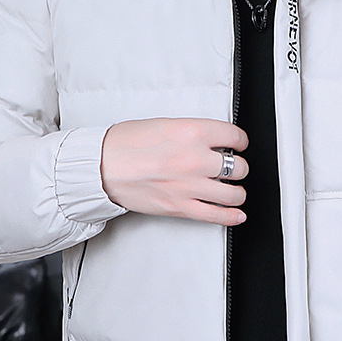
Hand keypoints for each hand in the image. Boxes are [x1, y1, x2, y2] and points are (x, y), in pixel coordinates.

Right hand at [100, 117, 248, 225]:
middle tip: (233, 167)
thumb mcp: (166, 124)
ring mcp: (190, 186)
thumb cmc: (125, 144)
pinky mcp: (181, 207)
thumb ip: (193, 133)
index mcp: (192, 132)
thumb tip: (214, 140)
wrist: (101, 167)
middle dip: (238, 167)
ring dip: (237, 192)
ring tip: (233, 190)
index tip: (238, 144)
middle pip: (238, 167)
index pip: (235, 137)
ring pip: (233, 193)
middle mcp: (195, 159)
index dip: (240, 141)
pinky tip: (237, 214)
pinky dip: (231, 216)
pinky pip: (216, 215)